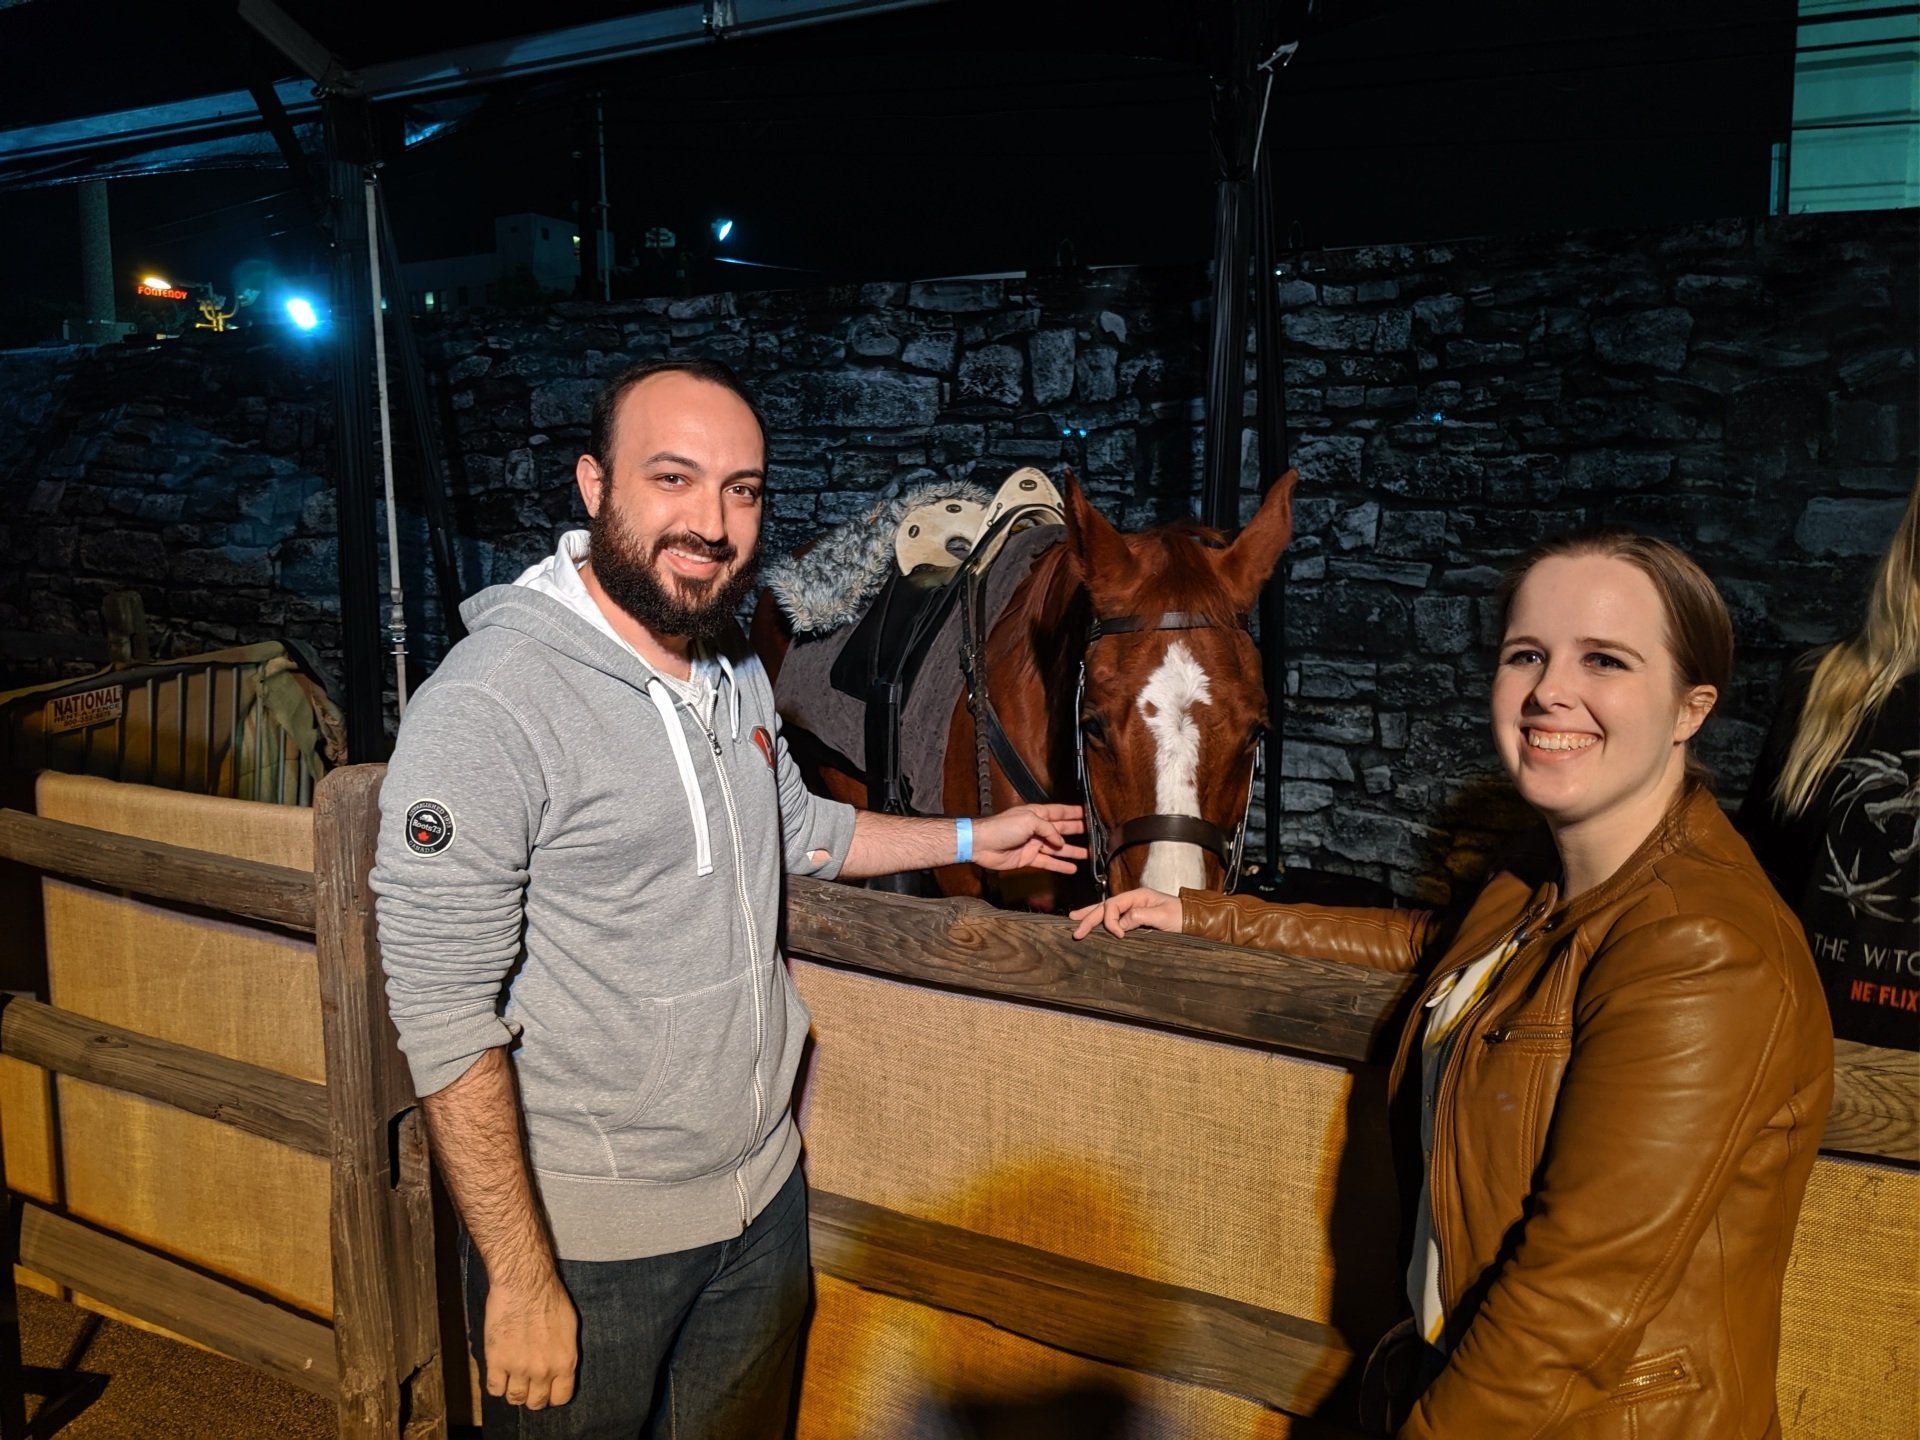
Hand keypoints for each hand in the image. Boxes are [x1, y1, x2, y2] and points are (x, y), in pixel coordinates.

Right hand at [484, 1271, 578, 1409]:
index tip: (547, 1389)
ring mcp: (519, 1368)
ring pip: (514, 1399)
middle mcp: (543, 1371)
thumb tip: (560, 1368)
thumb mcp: (569, 1327)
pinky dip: (496, 1384)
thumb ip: (564, 1353)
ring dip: (513, 1391)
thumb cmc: (550, 1298)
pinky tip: (499, 1372)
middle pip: (536, 1402)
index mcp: (565, 1362)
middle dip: (533, 1396)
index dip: (552, 1395)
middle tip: (528, 1384)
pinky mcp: (496, 1362)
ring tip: (513, 1378)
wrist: (524, 1284)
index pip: (561, 1398)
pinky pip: (494, 1389)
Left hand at [970, 804, 1087, 873]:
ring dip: (1072, 851)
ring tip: (1087, 854)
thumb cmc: (1002, 827)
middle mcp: (1037, 828)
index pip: (1059, 812)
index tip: (1087, 813)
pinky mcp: (1028, 858)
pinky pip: (1048, 862)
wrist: (982, 844)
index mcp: (1037, 814)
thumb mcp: (1029, 821)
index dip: (1073, 813)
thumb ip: (1049, 829)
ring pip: (1057, 848)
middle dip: (1076, 830)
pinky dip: (1060, 866)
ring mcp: (1033, 844)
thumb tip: (1061, 841)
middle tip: (1093, 833)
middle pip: (1061, 829)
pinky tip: (1071, 868)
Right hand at [1069, 886, 1180, 939]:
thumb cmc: (1181, 917)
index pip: (1113, 905)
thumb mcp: (1162, 917)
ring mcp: (1134, 908)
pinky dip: (1102, 921)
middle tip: (1076, 930)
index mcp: (1138, 896)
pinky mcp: (1136, 918)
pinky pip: (1115, 918)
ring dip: (1090, 916)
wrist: (1195, 921)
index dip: (1110, 921)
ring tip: (1074, 920)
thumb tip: (1120, 923)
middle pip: (1105, 907)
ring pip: (1107, 911)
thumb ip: (1140, 917)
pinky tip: (1092, 924)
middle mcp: (1133, 900)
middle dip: (1089, 918)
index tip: (1119, 935)